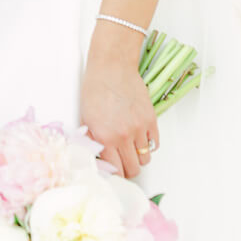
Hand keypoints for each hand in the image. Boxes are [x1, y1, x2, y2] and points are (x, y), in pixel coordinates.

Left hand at [80, 28, 158, 178]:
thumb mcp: (86, 118)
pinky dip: (148, 144)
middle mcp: (123, 136)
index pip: (116, 171)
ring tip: (131, 147)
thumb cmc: (96, 88)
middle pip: (133, 169)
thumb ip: (93, 141)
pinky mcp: (151, 119)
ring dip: (138, 157)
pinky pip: (154, 144)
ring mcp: (139, 128)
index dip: (115, 173)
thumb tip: (99, 159)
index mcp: (104, 137)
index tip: (114, 170)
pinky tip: (139, 137)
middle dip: (128, 168)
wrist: (111, 67)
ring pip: (145, 159)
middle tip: (123, 161)